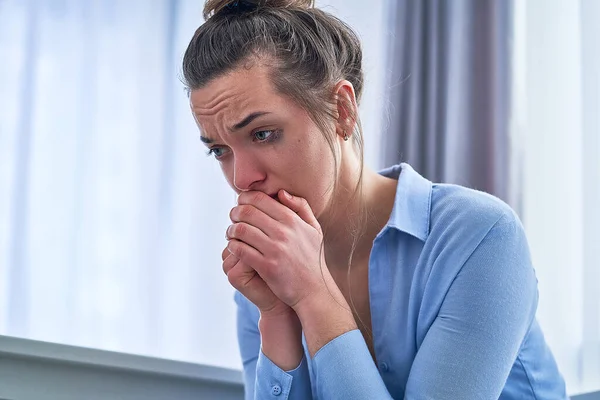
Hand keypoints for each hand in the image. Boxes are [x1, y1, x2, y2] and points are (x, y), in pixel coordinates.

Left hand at [226, 190, 330, 310]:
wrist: (314, 290)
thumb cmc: (312, 259)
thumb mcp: (314, 229)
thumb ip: (301, 207)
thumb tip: (281, 193)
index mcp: (293, 220)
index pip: (260, 199)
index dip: (245, 199)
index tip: (241, 204)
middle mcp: (283, 232)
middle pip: (247, 212)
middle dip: (235, 212)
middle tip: (233, 217)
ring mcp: (275, 250)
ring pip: (241, 230)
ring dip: (231, 230)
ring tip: (231, 233)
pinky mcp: (267, 267)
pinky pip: (241, 250)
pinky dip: (233, 246)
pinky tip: (233, 247)